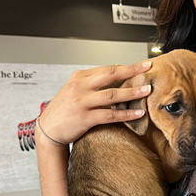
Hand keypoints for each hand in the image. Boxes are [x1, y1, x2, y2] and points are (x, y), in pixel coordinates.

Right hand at [37, 61, 152, 145]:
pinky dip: (126, 114)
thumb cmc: (64, 109)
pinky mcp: (85, 119)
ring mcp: (82, 102)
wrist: (47, 130)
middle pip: (111, 75)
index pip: (107, 68)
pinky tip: (138, 113)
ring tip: (147, 90)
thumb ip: (93, 82)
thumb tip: (118, 71)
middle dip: (132, 70)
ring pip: (112, 95)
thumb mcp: (75, 89)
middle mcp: (80, 87)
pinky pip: (110, 115)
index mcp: (79, 77)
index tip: (142, 65)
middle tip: (148, 68)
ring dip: (132, 92)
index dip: (127, 66)